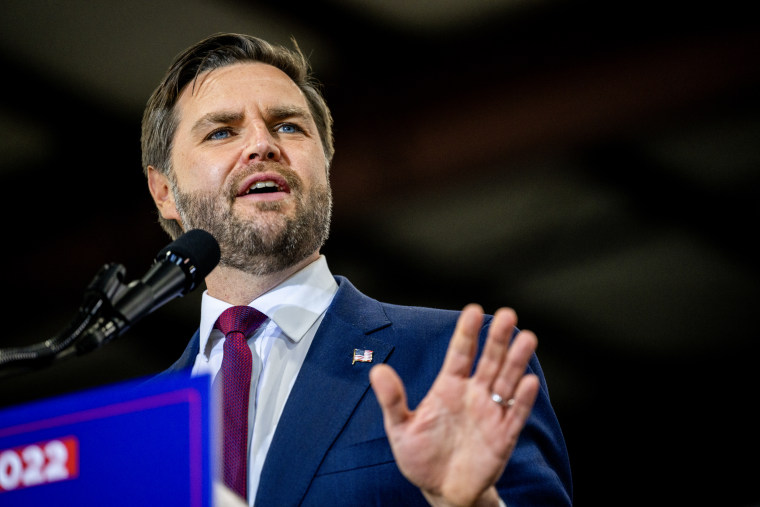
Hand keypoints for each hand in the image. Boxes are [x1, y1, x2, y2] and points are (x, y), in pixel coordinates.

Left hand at [370, 304, 539, 506]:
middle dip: (498, 339)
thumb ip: (392, 399)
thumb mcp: (400, 428)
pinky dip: (522, 399)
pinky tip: (528, 381)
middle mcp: (474, 394)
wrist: (442, 491)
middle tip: (508, 315)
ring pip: (507, 382)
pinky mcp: (503, 437)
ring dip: (516, 361)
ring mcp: (490, 414)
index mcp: (449, 387)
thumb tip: (377, 370)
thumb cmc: (420, 456)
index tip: (473, 310)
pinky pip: (515, 415)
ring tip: (527, 338)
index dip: (467, 332)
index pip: (460, 353)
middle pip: (489, 361)